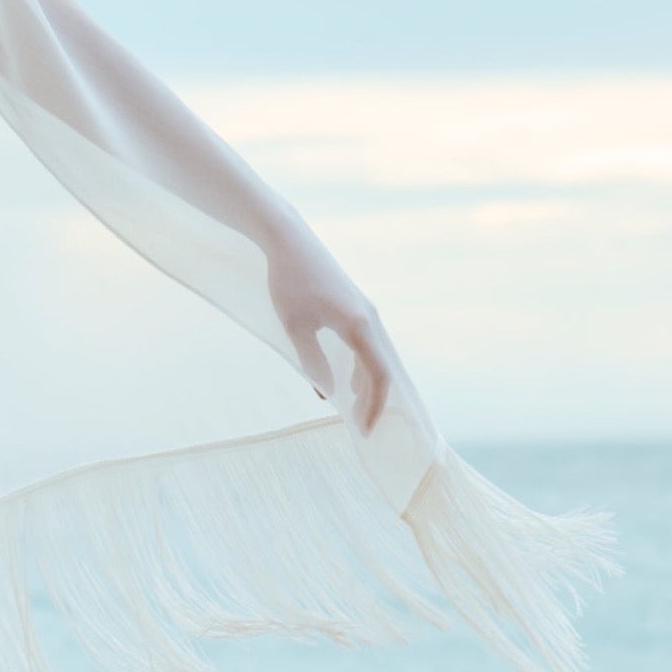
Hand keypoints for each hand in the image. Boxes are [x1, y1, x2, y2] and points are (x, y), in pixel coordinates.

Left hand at [265, 240, 394, 434]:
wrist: (289, 241)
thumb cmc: (289, 283)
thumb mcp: (295, 327)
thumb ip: (313, 362)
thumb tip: (328, 393)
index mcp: (359, 326)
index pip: (377, 376)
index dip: (373, 406)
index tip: (363, 430)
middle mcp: (370, 319)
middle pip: (382, 369)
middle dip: (374, 401)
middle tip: (362, 427)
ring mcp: (365, 311)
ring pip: (376, 357)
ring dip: (367, 385)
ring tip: (355, 410)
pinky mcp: (355, 306)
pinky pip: (367, 345)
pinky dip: (361, 367)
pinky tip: (346, 381)